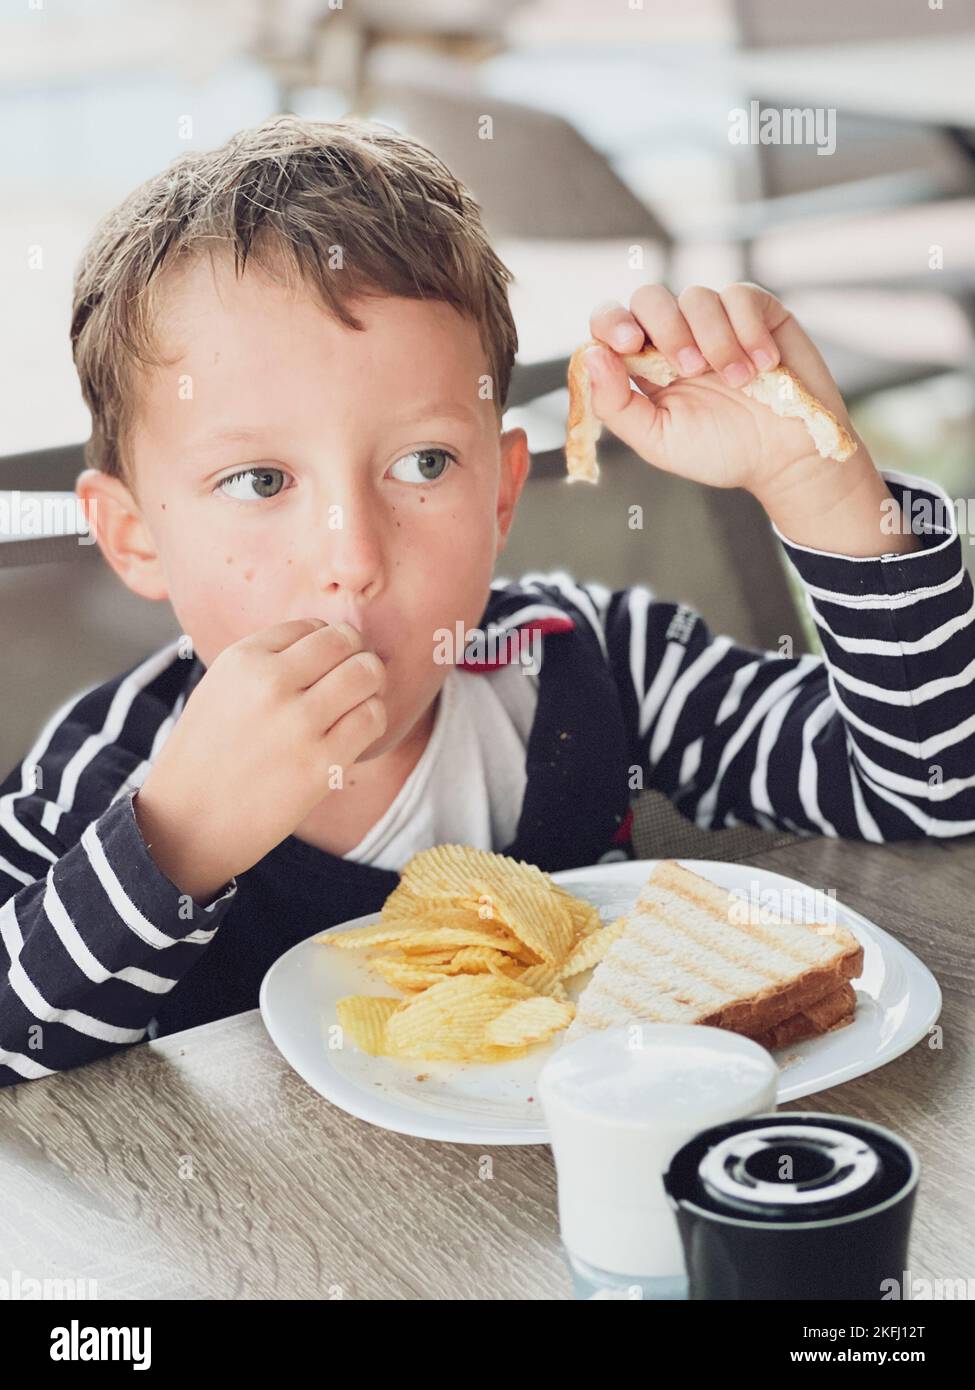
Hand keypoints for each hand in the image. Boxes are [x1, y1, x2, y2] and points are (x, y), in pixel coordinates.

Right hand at [133, 619, 385, 902]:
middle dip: (357, 656)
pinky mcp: (321, 763)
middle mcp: (270, 683)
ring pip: (366, 674)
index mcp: (242, 659)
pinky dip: (372, 720)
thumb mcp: (219, 689)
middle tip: (353, 678)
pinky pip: (372, 718)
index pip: (311, 626)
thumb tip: (327, 641)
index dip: (327, 644)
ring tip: (356, 704)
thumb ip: (266, 662)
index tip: (324, 667)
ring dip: (371, 686)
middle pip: (345, 642)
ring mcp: (298, 722)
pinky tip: (355, 733)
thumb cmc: (206, 757)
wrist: (186, 823)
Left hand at [584, 282, 866, 498]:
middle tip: (691, 369)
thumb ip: (616, 405)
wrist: (785, 459)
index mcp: (644, 365)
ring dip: (715, 340)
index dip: (611, 322)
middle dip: (665, 327)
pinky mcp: (759, 312)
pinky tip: (763, 363)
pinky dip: (749, 329)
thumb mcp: (658, 440)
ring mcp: (717, 321)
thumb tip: (591, 356)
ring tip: (738, 380)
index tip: (628, 344)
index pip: (611, 322)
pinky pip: (741, 295)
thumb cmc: (721, 451)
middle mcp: (677, 336)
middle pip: (648, 297)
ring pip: (697, 296)